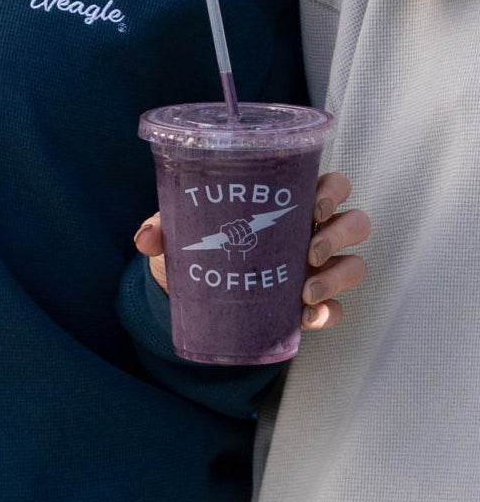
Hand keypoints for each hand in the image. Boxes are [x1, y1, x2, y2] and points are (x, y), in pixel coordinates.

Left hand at [133, 171, 369, 324]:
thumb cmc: (201, 245)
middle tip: (309, 249)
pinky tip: (307, 317)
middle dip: (339, 233)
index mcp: (291, 201)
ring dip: (338, 276)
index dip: (334, 189)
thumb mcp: (180, 231)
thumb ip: (163, 226)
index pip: (333, 184)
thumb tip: (146, 237)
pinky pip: (338, 309)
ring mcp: (319, 269)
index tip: (314, 202)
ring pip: (355, 264)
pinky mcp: (314, 305)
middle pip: (355, 222)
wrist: (197, 292)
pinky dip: (328, 313)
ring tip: (305, 290)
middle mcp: (314, 231)